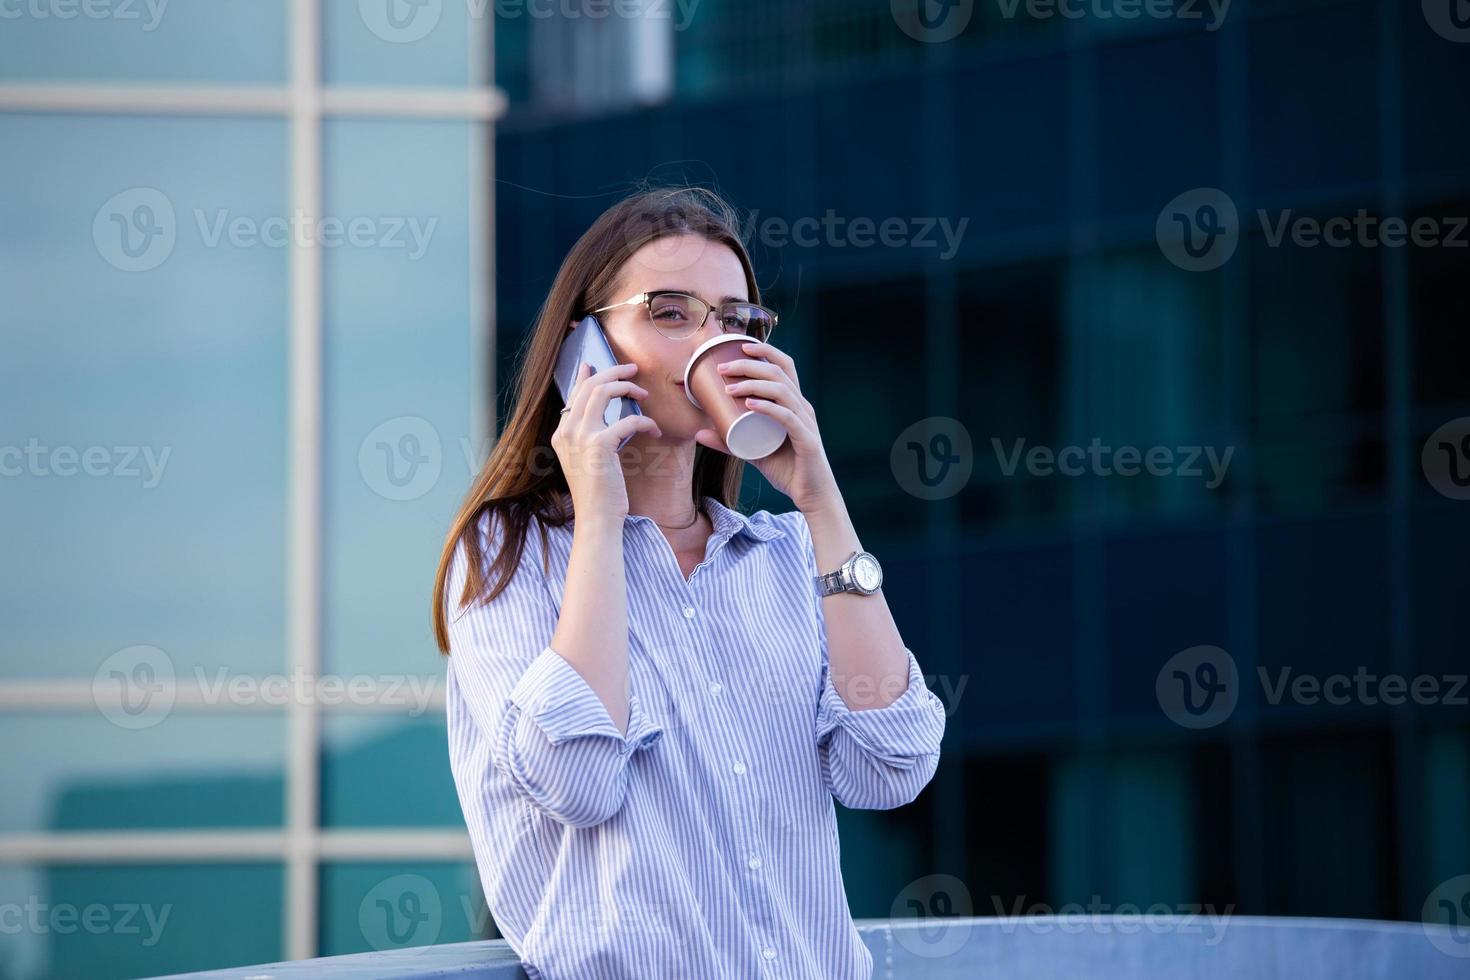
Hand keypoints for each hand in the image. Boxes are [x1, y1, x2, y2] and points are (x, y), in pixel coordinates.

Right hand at [552, 361, 661, 522]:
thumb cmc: (598, 493)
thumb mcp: (587, 461)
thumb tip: (606, 419)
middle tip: (632, 370)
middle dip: (613, 372)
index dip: (585, 377)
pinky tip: (655, 432)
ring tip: (643, 394)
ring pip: (604, 392)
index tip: (593, 364)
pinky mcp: (600, 445)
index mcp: (561, 434)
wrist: (596, 518)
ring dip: (628, 388)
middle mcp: (567, 431)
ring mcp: (580, 437)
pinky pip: (628, 420)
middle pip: (590, 386)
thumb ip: (590, 438)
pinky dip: (646, 423)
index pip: (573, 395)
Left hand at [693, 340, 839, 513]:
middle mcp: (802, 407)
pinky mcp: (806, 440)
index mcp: (794, 403)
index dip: (765, 351)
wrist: (811, 495)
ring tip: (730, 387)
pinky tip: (750, 404)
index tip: (740, 346)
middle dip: (750, 365)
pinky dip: (767, 408)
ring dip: (754, 384)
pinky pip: (787, 418)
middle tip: (723, 368)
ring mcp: (805, 422)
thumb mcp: (752, 451)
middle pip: (779, 373)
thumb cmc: (785, 469)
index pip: (784, 366)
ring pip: (782, 391)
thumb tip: (698, 432)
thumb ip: (728, 441)